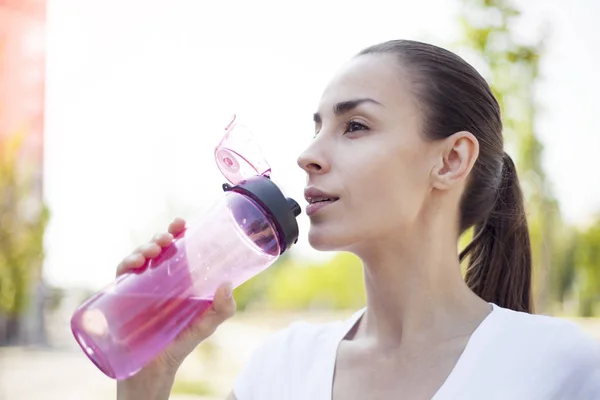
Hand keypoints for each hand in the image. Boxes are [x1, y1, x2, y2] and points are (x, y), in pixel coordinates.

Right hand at [116, 218, 235, 398]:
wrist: (153, 370)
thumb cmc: (179, 344)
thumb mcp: (205, 326)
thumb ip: (221, 309)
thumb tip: (228, 285)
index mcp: (176, 280)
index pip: (176, 250)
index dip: (177, 233)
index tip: (182, 223)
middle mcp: (156, 280)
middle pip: (155, 249)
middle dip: (160, 237)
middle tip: (168, 238)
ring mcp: (137, 288)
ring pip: (137, 257)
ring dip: (143, 247)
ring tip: (154, 250)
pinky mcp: (121, 298)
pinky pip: (119, 275)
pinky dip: (125, 264)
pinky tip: (134, 264)